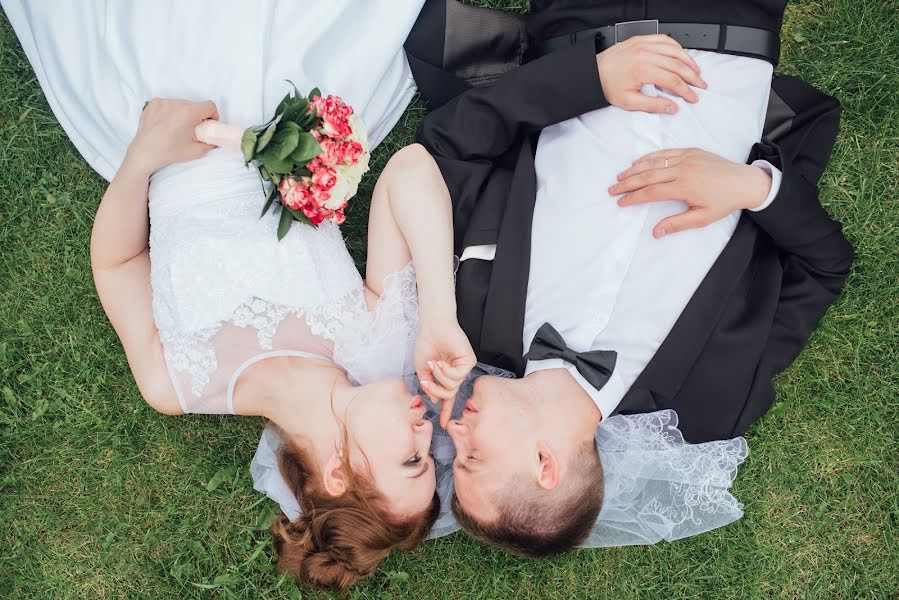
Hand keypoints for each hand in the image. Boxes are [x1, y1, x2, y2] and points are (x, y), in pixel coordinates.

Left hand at [126, 98, 219, 173]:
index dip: (212, 115)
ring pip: (181, 104)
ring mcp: (163, 102)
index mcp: (188, 113)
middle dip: (196, 115)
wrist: (145, 152)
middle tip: (190, 129)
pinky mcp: (153, 103)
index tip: (207, 125)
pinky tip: (165, 123)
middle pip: (195, 105)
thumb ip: (210, 143)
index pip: (209, 105)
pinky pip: (168, 104)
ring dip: (183, 113)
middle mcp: (176, 103)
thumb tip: (216, 138)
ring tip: (175, 127)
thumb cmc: (170, 152)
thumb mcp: (196, 151)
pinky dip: (170, 111)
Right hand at [414, 319, 475, 427]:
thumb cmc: (426, 344)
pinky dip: (446, 373)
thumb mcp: (422, 369)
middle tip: (426, 382)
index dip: (445, 411)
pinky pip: (458, 377)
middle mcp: (456, 373)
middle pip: (449, 394)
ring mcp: (463, 368)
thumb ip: (428, 385)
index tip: (444, 424)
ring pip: (454, 387)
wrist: (432, 328)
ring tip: (434, 365)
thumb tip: (433, 400)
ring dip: (440, 378)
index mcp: (446, 376)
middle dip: (436, 391)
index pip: (448, 397)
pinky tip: (441, 363)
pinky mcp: (468, 362)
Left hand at [597, 34, 706, 113]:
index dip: (686, 90)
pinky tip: (682, 55)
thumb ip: (653, 105)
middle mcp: (644, 54)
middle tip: (700, 85)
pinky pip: (665, 39)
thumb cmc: (607, 85)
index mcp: (642, 70)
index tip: (692, 97)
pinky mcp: (641, 39)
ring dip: (688, 61)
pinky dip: (677, 47)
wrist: (592, 72)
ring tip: (696, 71)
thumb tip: (672, 108)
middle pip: (677, 64)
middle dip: (692, 76)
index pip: (673, 80)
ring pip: (675, 50)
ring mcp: (643, 44)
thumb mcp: (629, 102)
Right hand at [610, 148, 773, 237]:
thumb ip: (677, 224)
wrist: (744, 182)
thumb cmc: (724, 202)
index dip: (634, 197)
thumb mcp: (702, 218)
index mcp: (685, 187)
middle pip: (648, 176)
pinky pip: (665, 152)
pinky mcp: (691, 151)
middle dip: (628, 183)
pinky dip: (650, 157)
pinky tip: (638, 162)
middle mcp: (683, 170)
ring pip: (654, 162)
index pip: (652, 192)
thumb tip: (656, 232)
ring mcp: (687, 158)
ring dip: (634, 169)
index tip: (621, 202)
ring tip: (620, 176)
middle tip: (612, 189)